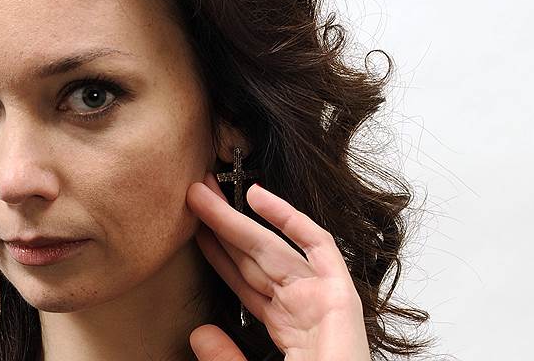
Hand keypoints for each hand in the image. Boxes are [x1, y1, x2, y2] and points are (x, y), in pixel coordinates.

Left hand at [185, 172, 370, 360]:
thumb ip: (227, 359)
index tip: (193, 229)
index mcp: (286, 329)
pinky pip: (317, 249)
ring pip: (272, 248)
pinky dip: (291, 221)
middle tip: (192, 194)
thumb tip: (198, 333)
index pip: (244, 283)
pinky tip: (258, 197)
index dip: (218, 254)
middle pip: (253, 258)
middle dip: (221, 225)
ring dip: (237, 217)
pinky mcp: (341, 297)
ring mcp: (322, 300)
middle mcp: (303, 308)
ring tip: (204, 189)